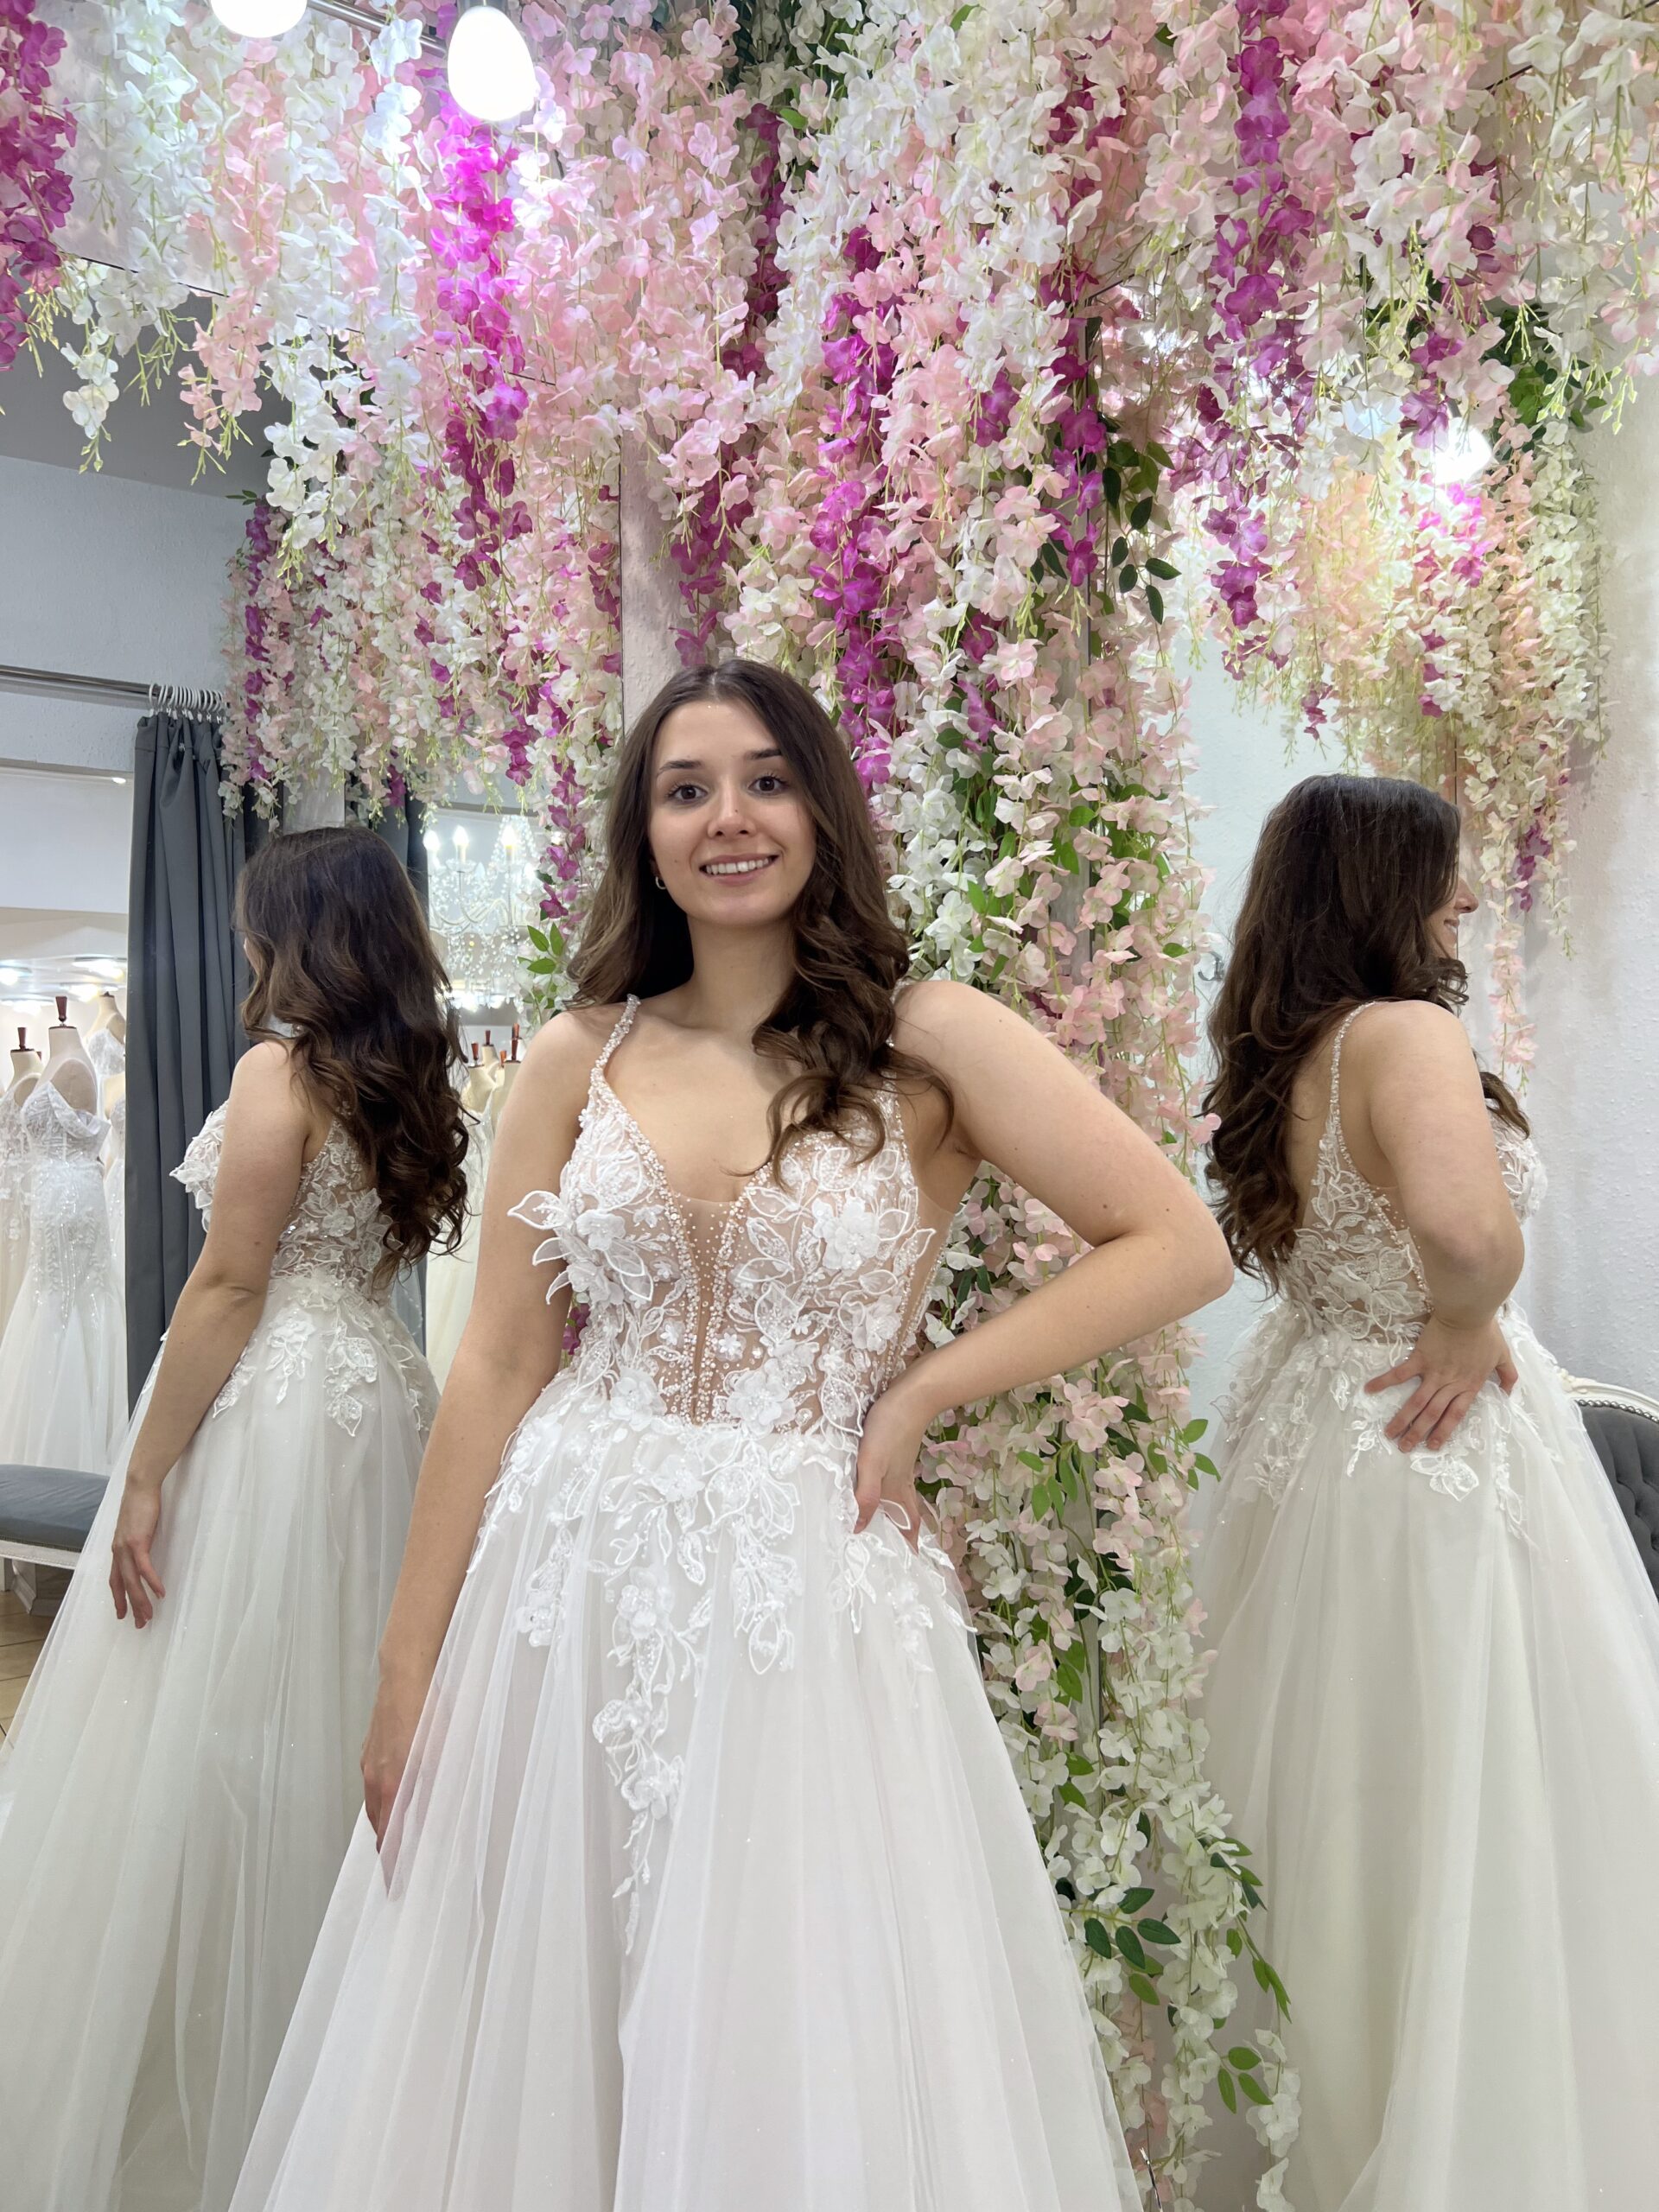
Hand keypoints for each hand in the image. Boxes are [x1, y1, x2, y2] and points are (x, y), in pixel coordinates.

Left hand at [110, 1474, 165, 1626]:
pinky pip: (145, 1569)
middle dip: (131, 1607)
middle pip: (123, 1586)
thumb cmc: (140, 1503)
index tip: (122, 1614)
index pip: (115, 1580)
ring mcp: (126, 1548)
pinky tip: (160, 1593)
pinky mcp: (138, 1542)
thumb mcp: (136, 1527)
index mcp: (117, 1550)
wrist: (139, 1486)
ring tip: (149, 1615)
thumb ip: (137, 1541)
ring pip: (132, 1582)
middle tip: (140, 1623)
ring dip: (141, 1600)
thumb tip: (143, 1551)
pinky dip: (152, 1582)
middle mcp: (118, 1552)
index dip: (118, 1599)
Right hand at [362, 1664, 429, 1850]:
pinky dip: (382, 1797)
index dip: (392, 1862)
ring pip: (374, 1803)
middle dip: (385, 1846)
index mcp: (393, 1784)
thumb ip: (436, 1789)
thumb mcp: (442, 1755)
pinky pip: (373, 1783)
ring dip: (383, 1821)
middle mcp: (375, 1777)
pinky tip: (393, 1794)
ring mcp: (369, 1762)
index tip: (394, 1884)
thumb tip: (435, 1817)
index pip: (389, 1836)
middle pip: (378, 1823)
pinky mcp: (370, 1748)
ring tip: (393, 1835)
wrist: (405, 1675)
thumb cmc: (428, 1712)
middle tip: (394, 1864)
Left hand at [853, 1380, 934, 1547]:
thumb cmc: (890, 1428)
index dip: (908, 1547)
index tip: (909, 1568)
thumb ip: (866, 1495)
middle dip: (903, 1536)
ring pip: (900, 1499)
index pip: (907, 1526)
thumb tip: (859, 1529)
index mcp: (896, 1490)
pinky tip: (877, 1489)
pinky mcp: (896, 1452)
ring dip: (896, 1516)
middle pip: (906, 1516)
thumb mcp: (871, 1462)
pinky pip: (893, 1483)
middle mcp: (900, 1483)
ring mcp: (900, 1467)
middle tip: (896, 1554)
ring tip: (885, 1528)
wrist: (913, 1395)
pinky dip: (887, 1494)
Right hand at [1365, 1316, 1517, 1452]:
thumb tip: (1509, 1392)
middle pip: (1432, 1414)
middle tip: (1404, 1448)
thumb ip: (1508, 1376)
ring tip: (1389, 1433)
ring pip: (1416, 1402)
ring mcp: (1433, 1373)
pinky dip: (1384, 1382)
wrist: (1468, 1313)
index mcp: (1469, 1386)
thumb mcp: (1503, 1356)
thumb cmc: (1486, 1334)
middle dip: (1417, 1433)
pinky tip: (1370, 1390)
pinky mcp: (1420, 1359)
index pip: (1454, 1416)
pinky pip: (1400, 1373)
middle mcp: (1450, 1385)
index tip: (1431, 1446)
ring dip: (1402, 1419)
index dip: (1443, 1432)